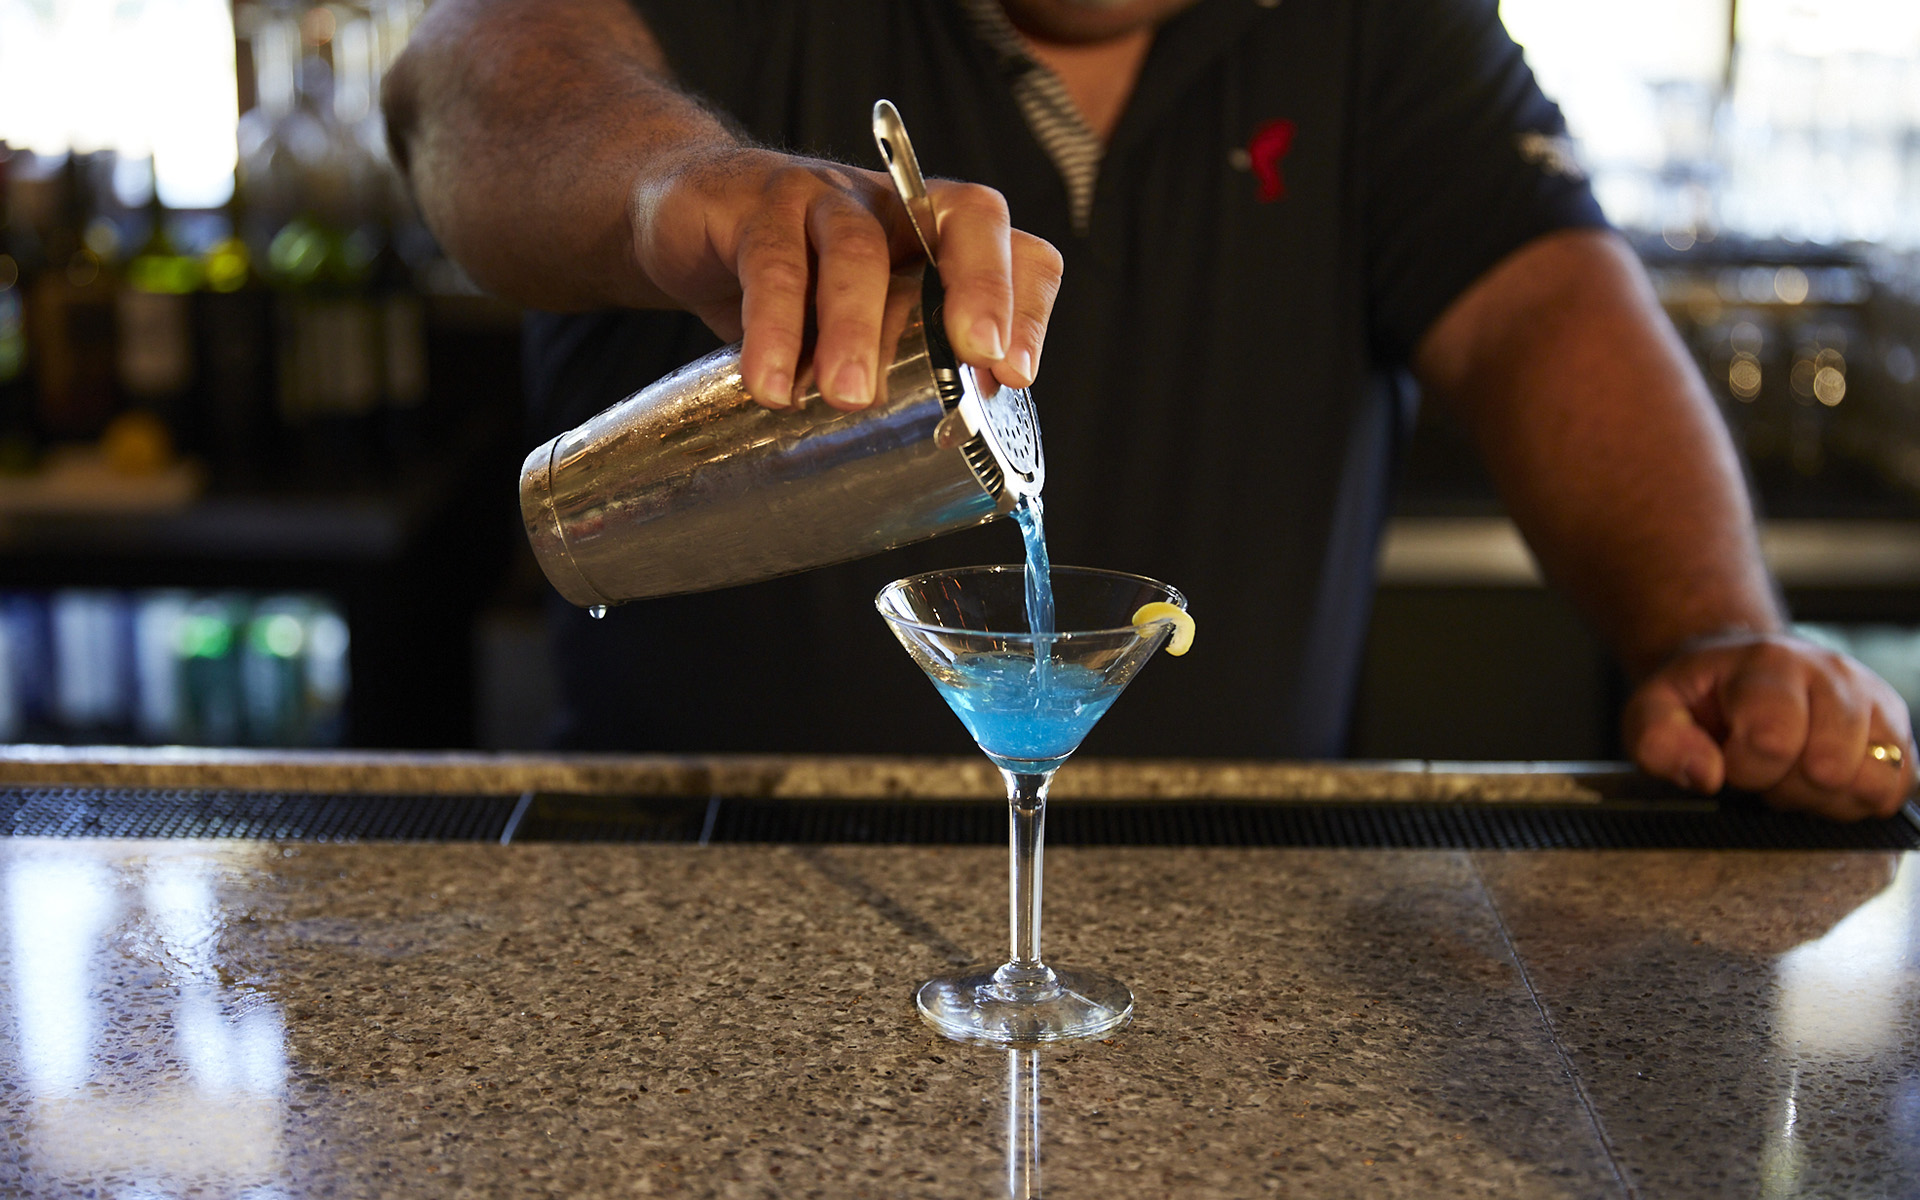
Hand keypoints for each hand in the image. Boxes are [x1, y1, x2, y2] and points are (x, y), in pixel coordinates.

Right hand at [630, 146, 1062, 409]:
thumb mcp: (861, 323)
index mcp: (941, 237)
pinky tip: (772, 385)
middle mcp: (898, 205)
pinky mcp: (754, 207)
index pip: (1019, 250)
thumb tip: (953, 441)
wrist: (682, 220)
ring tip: (848, 396)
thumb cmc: (792, 284)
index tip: (1013, 376)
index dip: (1028, 306)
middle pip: (967, 217)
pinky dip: (773, 329)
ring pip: (857, 249)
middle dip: (980, 289)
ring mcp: (829, 196)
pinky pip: (771, 264)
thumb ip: (903, 363)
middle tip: (973, 360)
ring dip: (858, 326)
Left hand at [1623, 632, 1915, 819]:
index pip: (1774, 741)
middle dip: (1786, 786)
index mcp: (1769, 664)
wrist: (1736, 673)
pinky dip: (1858, 800)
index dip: (1744, 769)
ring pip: (1873, 781)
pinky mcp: (1897, 732)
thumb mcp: (1653, 711)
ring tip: (1793, 771)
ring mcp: (1873, 701)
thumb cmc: (1698, 699)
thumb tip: (1707, 775)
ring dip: (1825, 796)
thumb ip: (1658, 741)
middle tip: (1762, 766)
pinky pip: (1900, 788)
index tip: (1728, 758)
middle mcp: (1833, 674)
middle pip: (1829, 768)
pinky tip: (1823, 782)